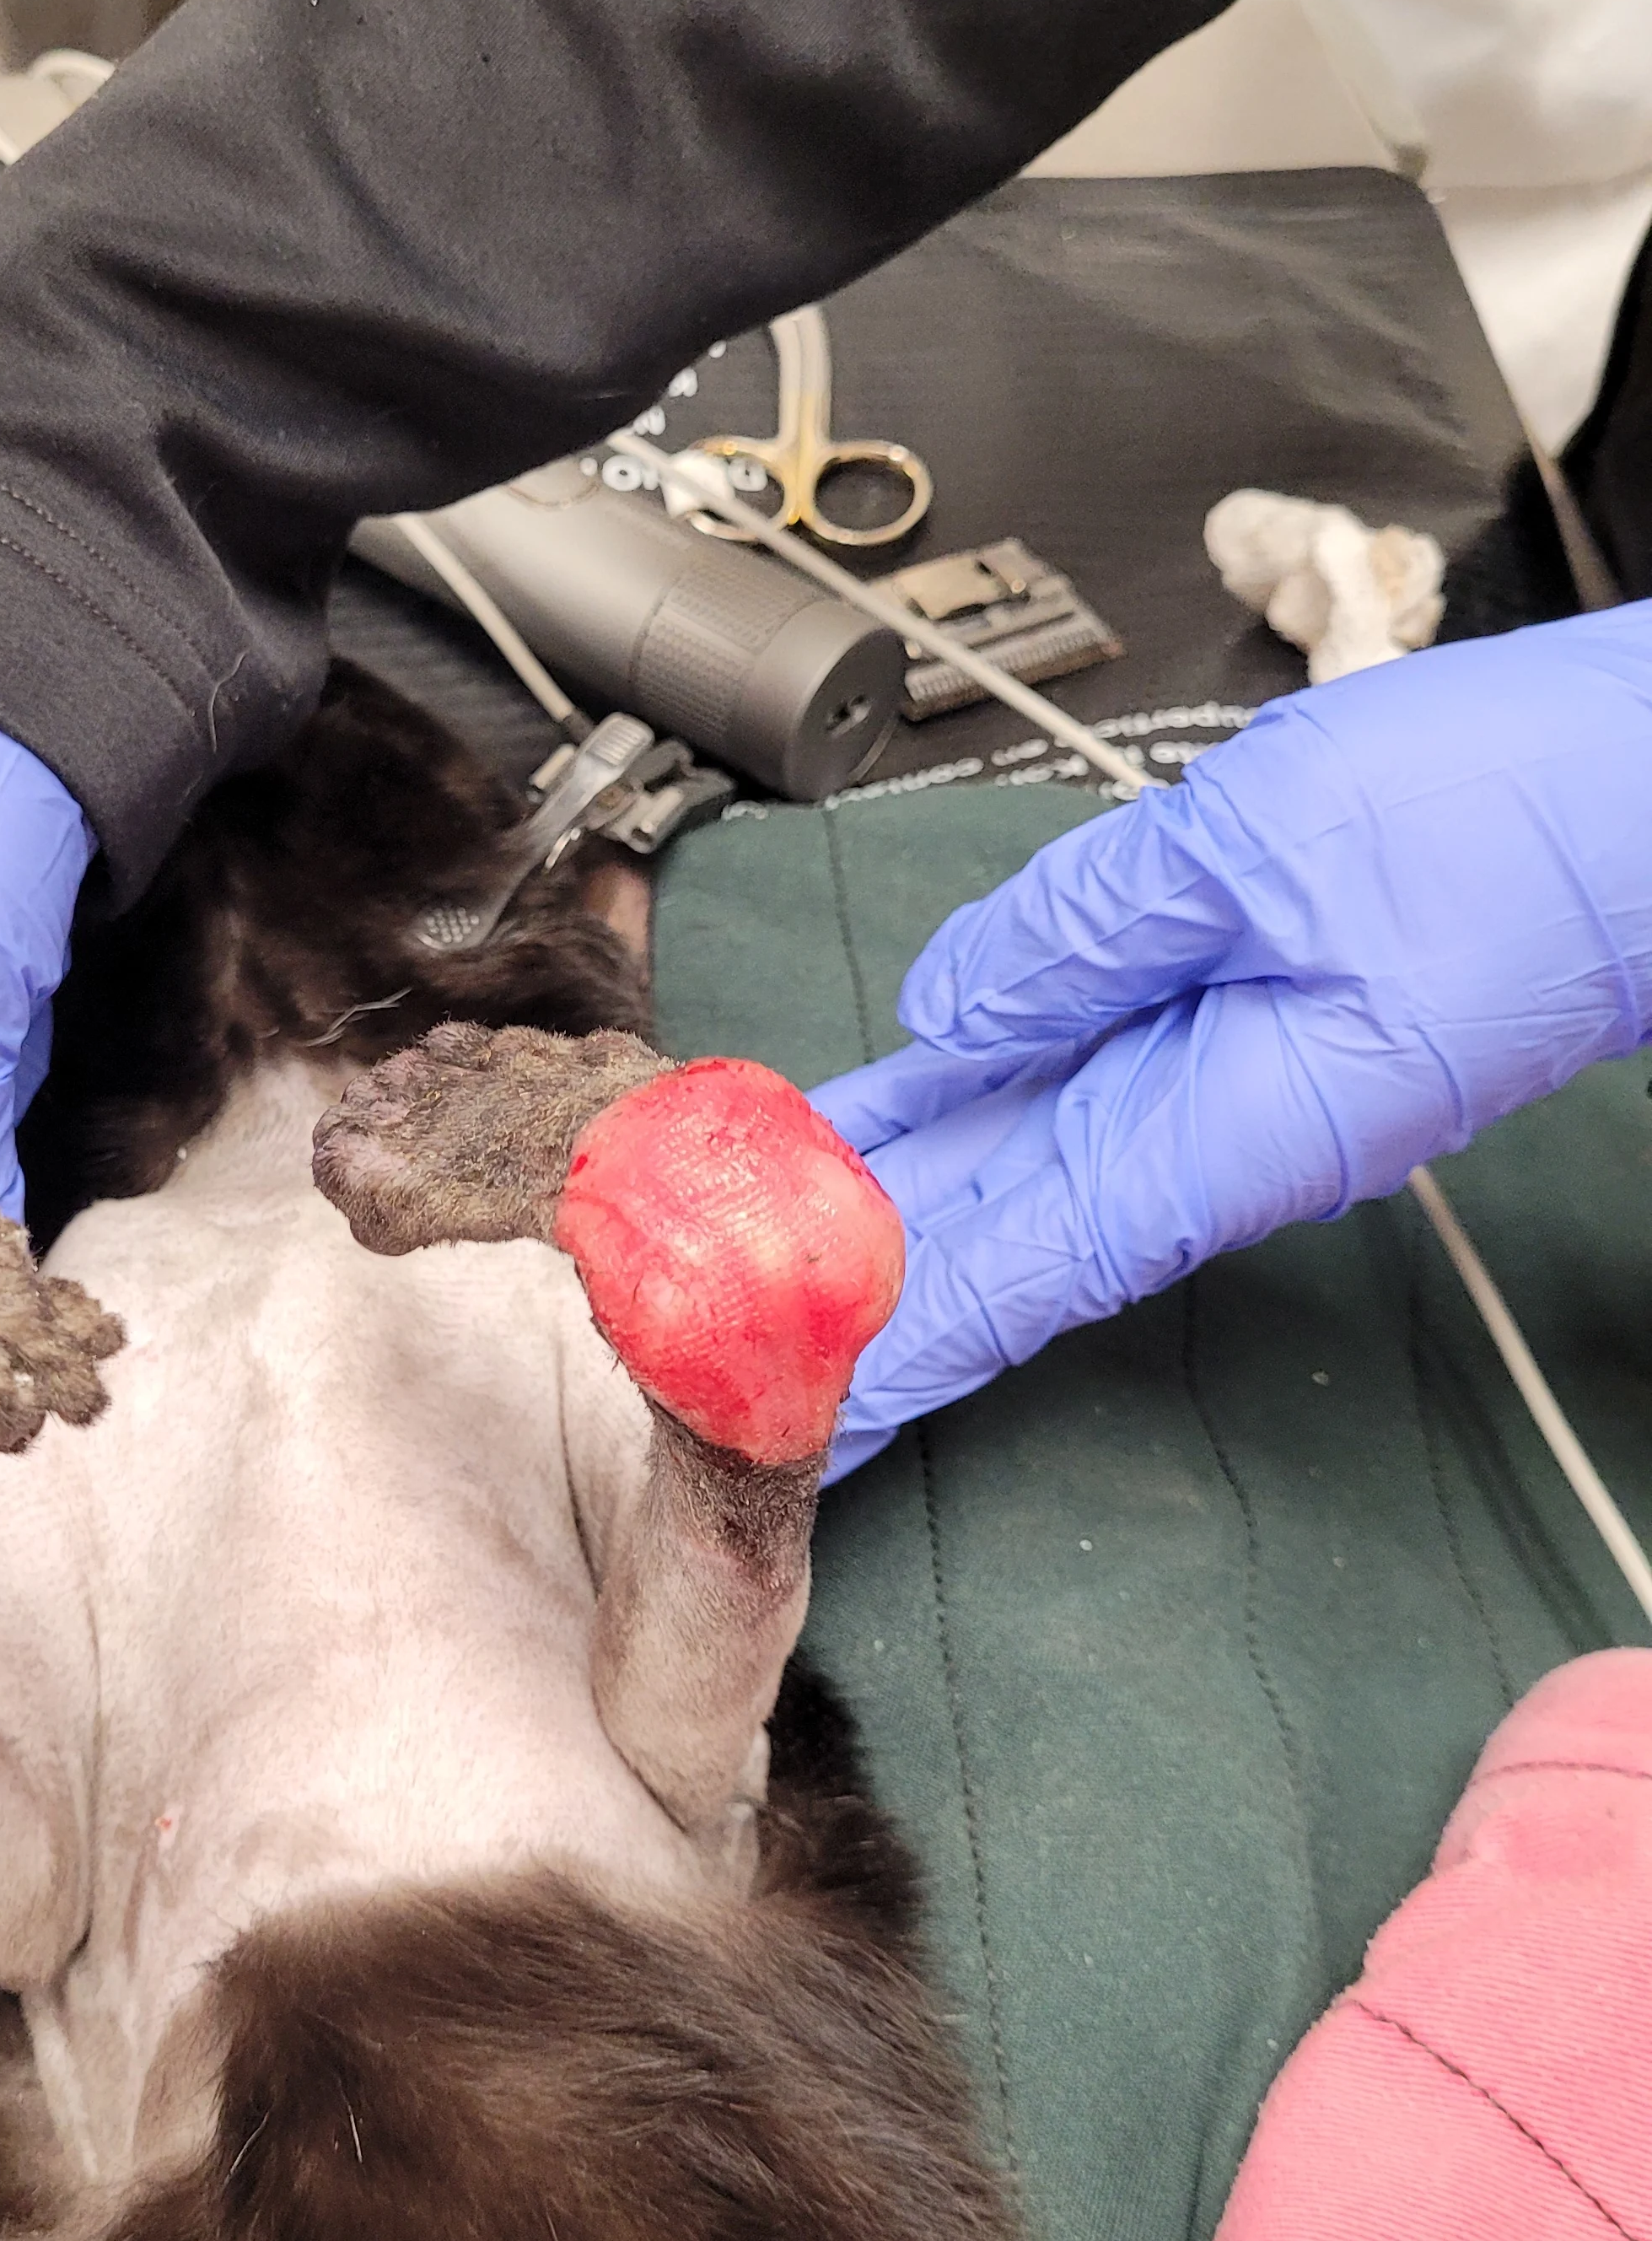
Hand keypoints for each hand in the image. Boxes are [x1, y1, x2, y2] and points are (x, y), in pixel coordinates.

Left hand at [809, 604, 1651, 1477]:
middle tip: (724, 1340)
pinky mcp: (1235, 1039)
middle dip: (849, 1296)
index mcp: (1211, 1134)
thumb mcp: (1258, 845)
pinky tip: (896, 1101)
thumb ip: (1076, 937)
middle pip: (985, 1241)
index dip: (875, 1351)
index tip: (783, 1420)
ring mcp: (1220, 1096)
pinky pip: (1069, 1088)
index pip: (1000, 1277)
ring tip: (752, 1223)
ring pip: (1014, 1163)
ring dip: (885, 1198)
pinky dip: (969, 1102)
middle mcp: (1206, 1142)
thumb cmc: (1516, 820)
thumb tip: (947, 1009)